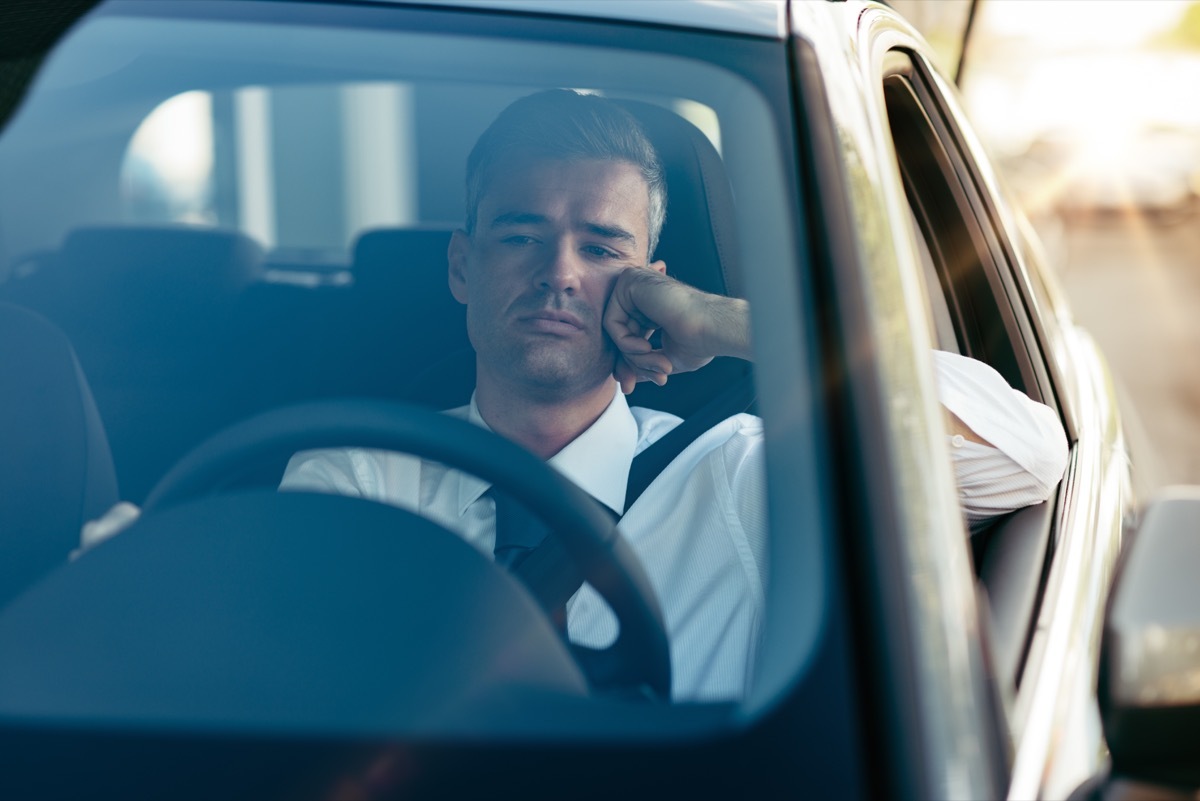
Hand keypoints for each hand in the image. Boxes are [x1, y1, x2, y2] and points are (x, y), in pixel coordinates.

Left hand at [603, 266, 749, 393]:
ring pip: (615, 332)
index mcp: (650, 307)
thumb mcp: (665, 358)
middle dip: (630, 364)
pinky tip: (646, 347)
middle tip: (646, 382)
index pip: (627, 337)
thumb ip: (643, 362)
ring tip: (659, 366)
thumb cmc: (700, 342)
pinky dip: (625, 343)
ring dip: (634, 357)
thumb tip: (625, 379)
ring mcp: (634, 284)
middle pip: (619, 335)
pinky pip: (611, 322)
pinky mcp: (628, 282)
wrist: (714, 329)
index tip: (631, 387)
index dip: (628, 364)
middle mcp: (640, 293)